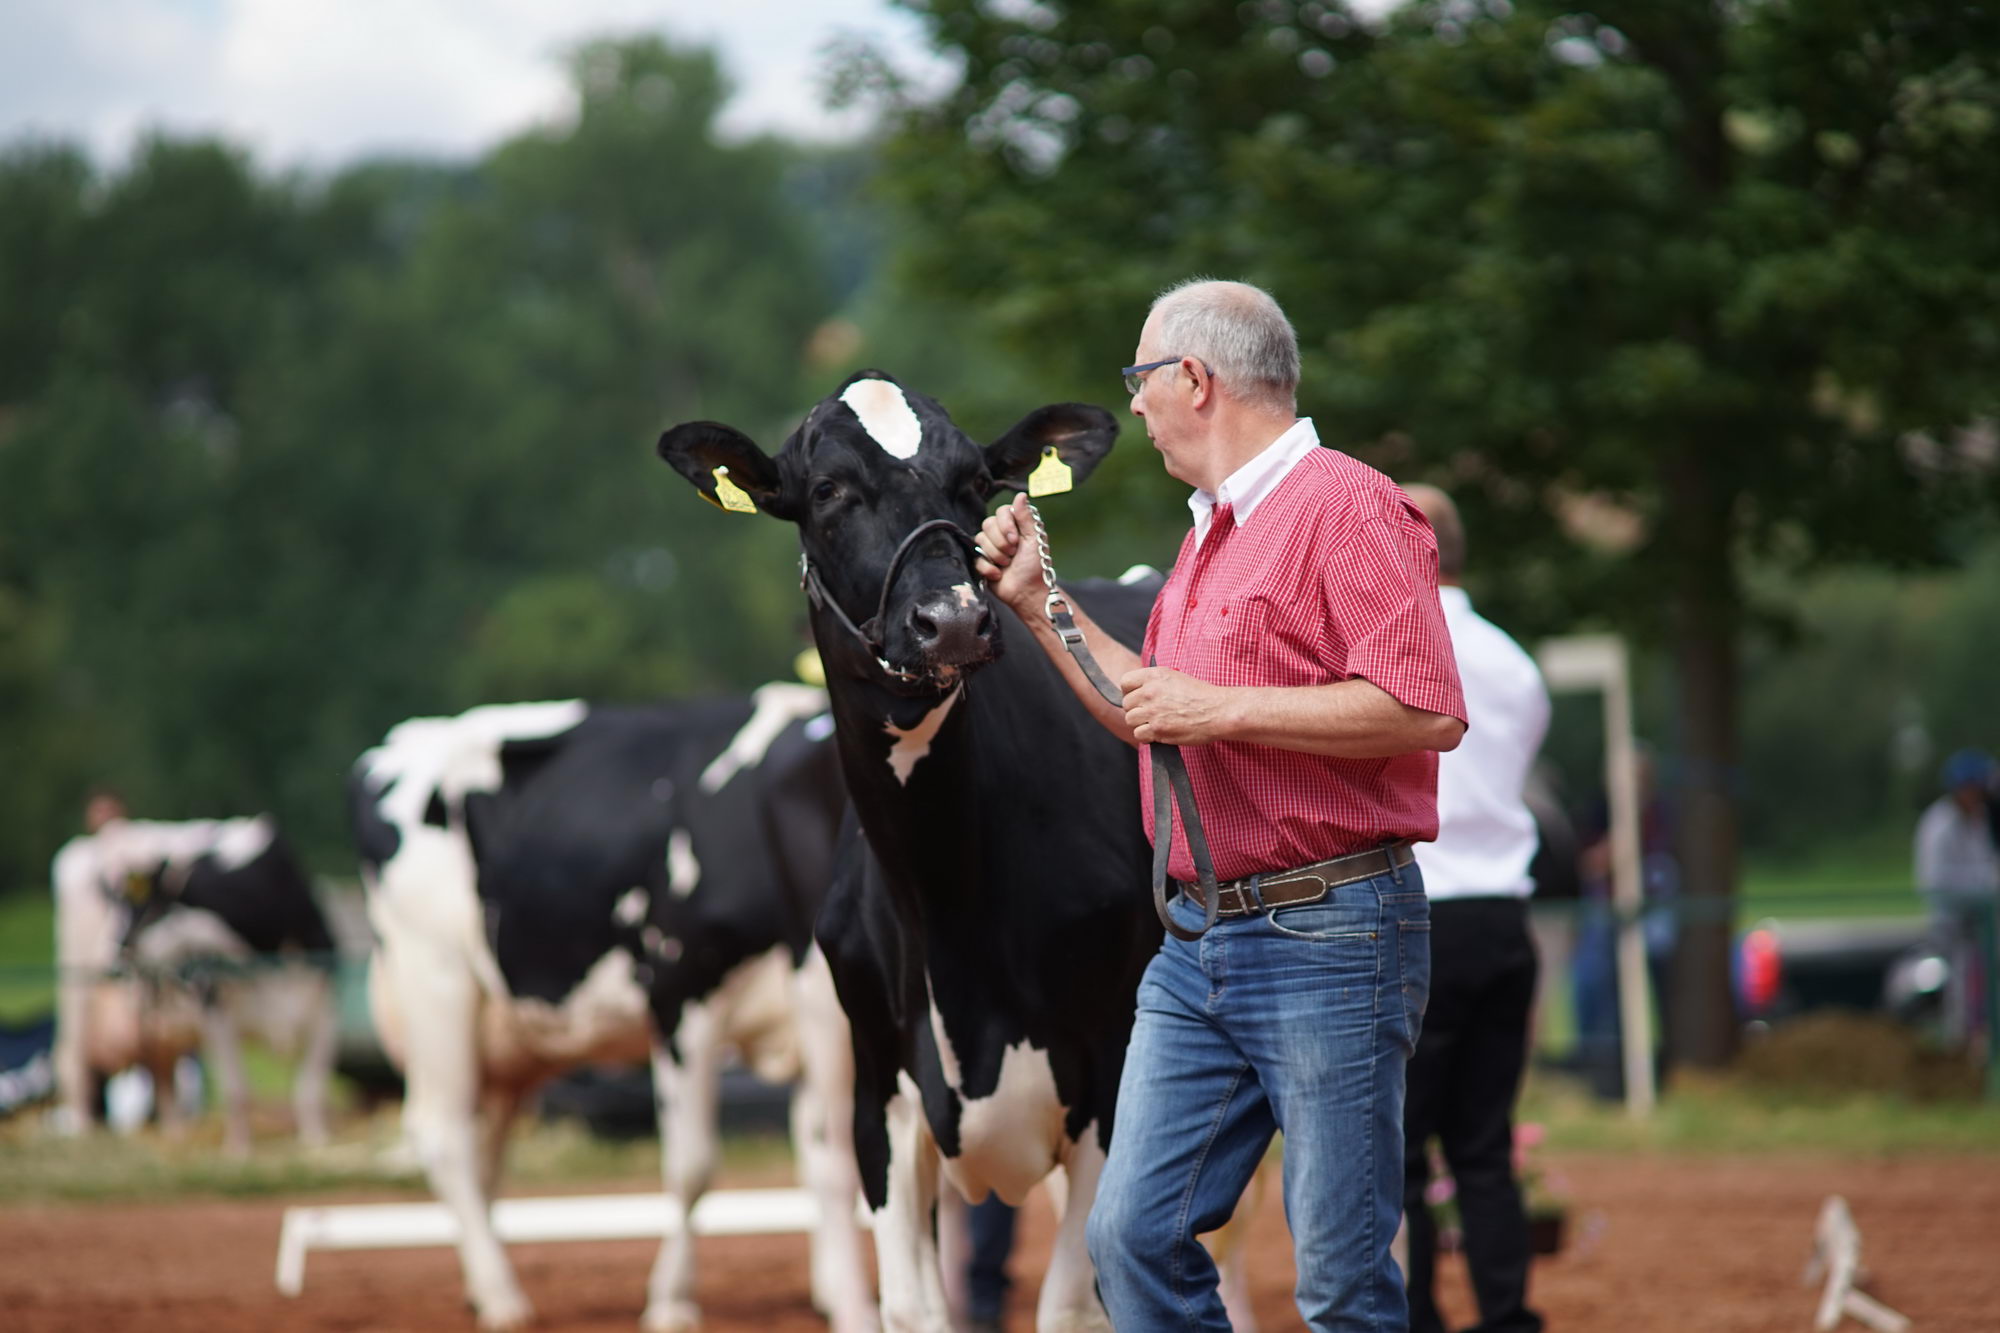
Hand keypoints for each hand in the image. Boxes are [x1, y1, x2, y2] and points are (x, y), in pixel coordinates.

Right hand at [974, 494, 1049, 615]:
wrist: (1027, 592)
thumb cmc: (1036, 566)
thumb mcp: (1034, 539)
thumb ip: (1026, 517)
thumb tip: (1020, 495)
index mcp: (1015, 525)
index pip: (1001, 511)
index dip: (1006, 525)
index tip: (1016, 540)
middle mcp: (1000, 533)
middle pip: (988, 524)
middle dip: (1002, 543)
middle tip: (1013, 555)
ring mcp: (989, 547)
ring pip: (980, 540)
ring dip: (997, 556)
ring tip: (1007, 565)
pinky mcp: (981, 561)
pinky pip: (975, 557)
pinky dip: (989, 568)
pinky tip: (999, 574)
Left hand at [1119, 666, 1230, 744]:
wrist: (1218, 711)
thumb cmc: (1202, 695)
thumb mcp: (1176, 677)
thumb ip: (1155, 682)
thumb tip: (1140, 690)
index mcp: (1155, 675)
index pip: (1125, 682)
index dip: (1130, 692)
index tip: (1138, 698)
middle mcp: (1150, 691)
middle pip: (1126, 704)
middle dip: (1136, 710)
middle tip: (1151, 714)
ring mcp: (1152, 711)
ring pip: (1130, 720)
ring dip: (1141, 724)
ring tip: (1156, 723)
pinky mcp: (1157, 729)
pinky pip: (1139, 735)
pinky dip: (1147, 737)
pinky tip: (1160, 733)